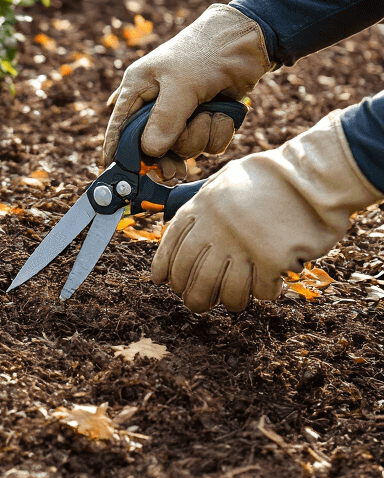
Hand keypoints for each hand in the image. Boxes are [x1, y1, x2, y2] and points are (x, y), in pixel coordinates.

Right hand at [103, 4, 270, 167]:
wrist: (245, 43)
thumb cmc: (203, 54)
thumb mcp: (180, 86)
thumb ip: (164, 120)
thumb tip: (150, 152)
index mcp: (138, 88)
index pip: (119, 126)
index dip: (117, 152)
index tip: (118, 175)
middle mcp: (157, 103)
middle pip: (154, 146)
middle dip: (171, 152)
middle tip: (176, 170)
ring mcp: (182, 113)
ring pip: (185, 147)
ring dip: (201, 136)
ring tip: (210, 113)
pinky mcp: (206, 119)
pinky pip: (208, 143)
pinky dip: (218, 132)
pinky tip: (224, 113)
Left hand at [151, 111, 380, 312]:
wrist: (313, 174)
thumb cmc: (273, 176)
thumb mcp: (227, 180)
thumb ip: (207, 204)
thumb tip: (188, 229)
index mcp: (203, 205)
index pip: (172, 244)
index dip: (164, 267)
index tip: (163, 281)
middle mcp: (217, 228)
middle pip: (193, 277)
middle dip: (192, 296)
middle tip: (198, 303)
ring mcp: (243, 245)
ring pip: (225, 293)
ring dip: (229, 301)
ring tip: (235, 300)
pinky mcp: (271, 259)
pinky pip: (261, 291)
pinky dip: (265, 291)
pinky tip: (271, 282)